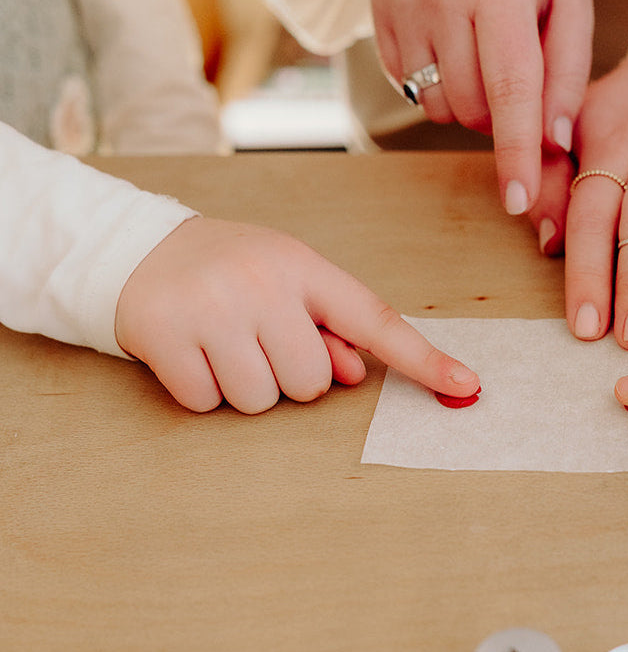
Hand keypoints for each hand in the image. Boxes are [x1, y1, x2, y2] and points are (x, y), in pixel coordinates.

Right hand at [115, 217, 479, 413]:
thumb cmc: (230, 268)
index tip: (465, 385)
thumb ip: (327, 325)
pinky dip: (201, 392)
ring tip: (224, 344)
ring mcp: (213, 310)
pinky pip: (207, 404)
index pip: (374, 318)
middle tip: (260, 341)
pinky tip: (192, 353)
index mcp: (303, 267)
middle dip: (292, 377)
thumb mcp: (285, 280)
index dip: (422, 357)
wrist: (138, 248)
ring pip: (261, 400)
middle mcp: (262, 284)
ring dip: (246, 388)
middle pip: (312, 383)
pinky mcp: (165, 337)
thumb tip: (356, 373)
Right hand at [372, 0, 592, 217]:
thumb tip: (556, 143)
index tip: (519, 200)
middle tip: (520, 83)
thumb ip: (568, 70)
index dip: (516, 150)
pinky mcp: (376, 10)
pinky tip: (455, 43)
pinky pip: (408, 85)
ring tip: (486, 57)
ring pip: (434, 104)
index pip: (510, 87)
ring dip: (467, 104)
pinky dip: (436, 84)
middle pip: (469, 105)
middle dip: (500, 117)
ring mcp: (400, 1)